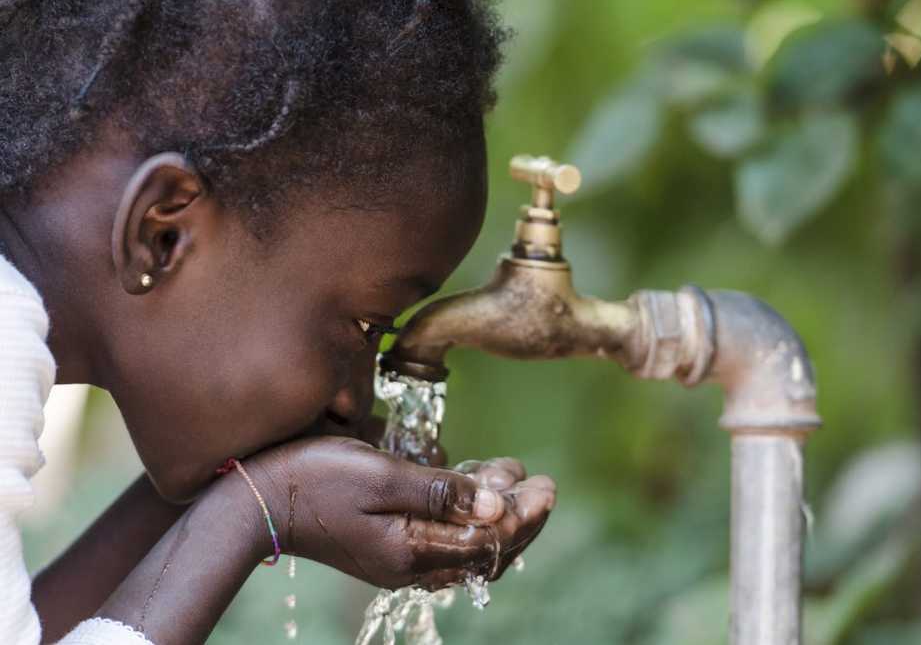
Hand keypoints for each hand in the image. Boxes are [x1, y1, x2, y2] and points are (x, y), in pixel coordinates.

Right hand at [239, 437, 554, 589]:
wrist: (256, 500)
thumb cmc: (315, 480)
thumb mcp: (382, 477)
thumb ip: (442, 493)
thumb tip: (500, 506)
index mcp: (414, 552)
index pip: (489, 542)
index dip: (524, 515)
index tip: (547, 485)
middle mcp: (411, 565)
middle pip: (484, 550)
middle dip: (519, 517)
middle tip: (542, 483)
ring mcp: (399, 558)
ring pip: (465, 544)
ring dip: (494, 512)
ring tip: (512, 475)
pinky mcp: (387, 545)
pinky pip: (442, 538)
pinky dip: (465, 515)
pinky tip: (473, 485)